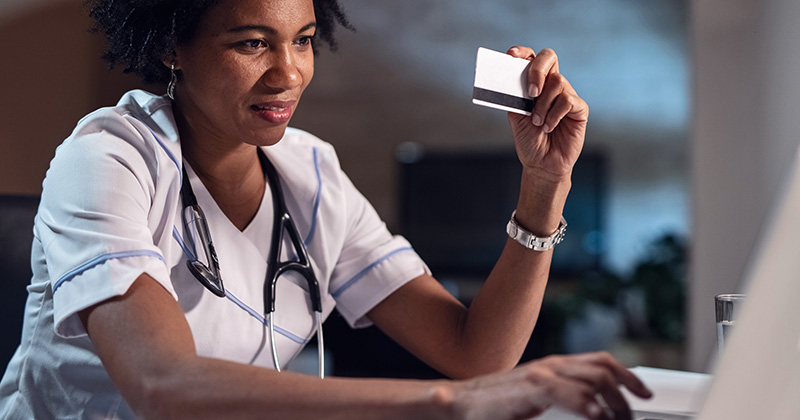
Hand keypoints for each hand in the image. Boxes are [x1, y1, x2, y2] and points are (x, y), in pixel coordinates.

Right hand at [450, 352, 651, 419]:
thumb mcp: (539, 401)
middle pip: (604, 368)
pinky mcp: (531, 387)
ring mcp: (542, 374)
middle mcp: (552, 365)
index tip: (644, 395)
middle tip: (633, 414)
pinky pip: (567, 392)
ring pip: (594, 377)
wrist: (462, 403)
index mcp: (556, 367)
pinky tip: (597, 416)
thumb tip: (594, 412)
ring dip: (614, 402)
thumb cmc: (498, 406)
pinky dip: (587, 404)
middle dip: (627, 392)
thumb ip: (564, 400)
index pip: (601, 362)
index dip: (628, 376)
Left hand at [506, 47, 588, 183]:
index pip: (531, 58)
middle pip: (549, 57)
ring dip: (543, 104)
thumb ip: (516, 96)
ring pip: (557, 82)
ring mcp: (566, 94)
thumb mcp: (516, 115)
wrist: (541, 163)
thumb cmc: (529, 140)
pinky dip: (554, 115)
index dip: (522, 52)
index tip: (511, 56)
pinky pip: (568, 100)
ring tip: (537, 122)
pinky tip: (549, 127)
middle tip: (531, 92)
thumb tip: (512, 78)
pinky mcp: (579, 108)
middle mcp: (551, 85)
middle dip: (537, 70)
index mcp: (534, 83)